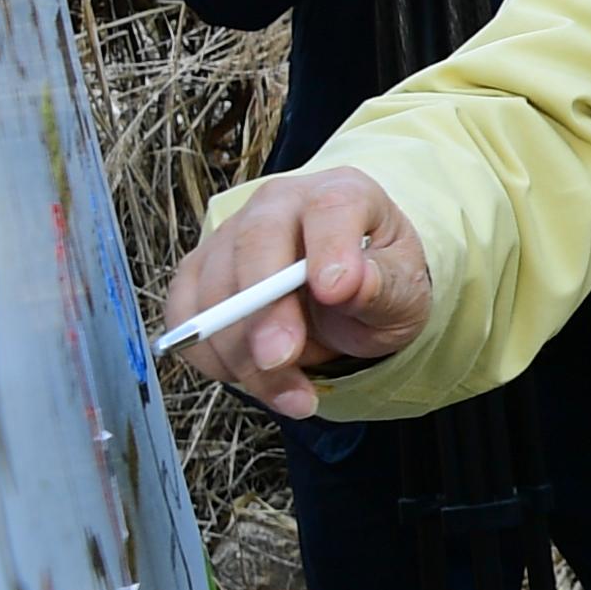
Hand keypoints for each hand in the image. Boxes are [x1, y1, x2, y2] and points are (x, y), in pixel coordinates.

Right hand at [164, 168, 433, 418]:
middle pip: (256, 242)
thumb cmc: (380, 283)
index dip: (329, 248)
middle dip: (264, 309)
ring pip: (215, 290)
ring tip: (294, 395)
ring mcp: (232, 235)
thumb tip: (350, 283)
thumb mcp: (404, 289)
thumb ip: (383, 285)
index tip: (335, 293)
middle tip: (279, 359)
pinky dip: (214, 358)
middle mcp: (280, 204)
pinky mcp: (199, 273)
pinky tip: (258, 380)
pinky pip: (186, 317)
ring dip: (245, 355)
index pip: (331, 207)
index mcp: (343, 194)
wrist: (349, 297)